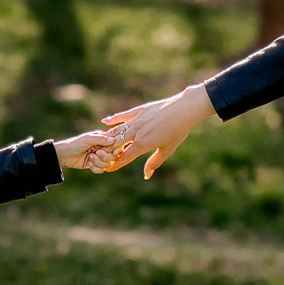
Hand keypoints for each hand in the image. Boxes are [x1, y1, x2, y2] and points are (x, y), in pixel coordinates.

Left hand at [53, 130, 118, 170]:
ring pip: (108, 164)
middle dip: (105, 156)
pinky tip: (89, 164)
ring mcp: (99, 157)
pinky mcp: (94, 165)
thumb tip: (113, 140)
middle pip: (113, 156)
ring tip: (90, 158)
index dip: (115, 149)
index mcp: (102, 139)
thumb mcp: (87, 139)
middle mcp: (102, 148)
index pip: (116, 145)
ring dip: (99, 162)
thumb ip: (100, 139)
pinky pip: (101, 170)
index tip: (112, 151)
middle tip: (96, 153)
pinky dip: (95, 168)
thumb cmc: (75, 144)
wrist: (64, 155)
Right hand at [98, 83, 214, 178]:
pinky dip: (113, 119)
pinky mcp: (138, 111)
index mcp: (142, 144)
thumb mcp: (167, 149)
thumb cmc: (177, 131)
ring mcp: (135, 121)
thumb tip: (146, 175)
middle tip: (100, 156)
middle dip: (106, 151)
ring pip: (117, 131)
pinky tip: (105, 122)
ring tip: (100, 144)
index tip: (108, 169)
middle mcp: (135, 133)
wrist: (183, 109)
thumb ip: (154, 162)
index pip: (124, 157)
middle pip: (115, 144)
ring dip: (107, 138)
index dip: (115, 164)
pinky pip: (122, 116)